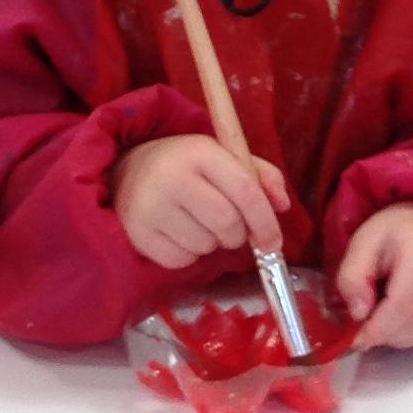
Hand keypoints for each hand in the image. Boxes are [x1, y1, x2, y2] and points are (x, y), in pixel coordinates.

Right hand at [113, 136, 288, 270]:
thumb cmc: (187, 166)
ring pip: (205, 246)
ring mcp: (149, 205)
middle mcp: (171, 176)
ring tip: (198, 223)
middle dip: (238, 234)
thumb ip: (261, 176)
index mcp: (200, 152)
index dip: (265, 221)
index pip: (245, 191)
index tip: (274, 242)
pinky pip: (180, 260)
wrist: (129, 170)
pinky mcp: (137, 232)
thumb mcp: (225, 158)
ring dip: (211, 243)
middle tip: (231, 228)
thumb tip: (283, 206)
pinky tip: (179, 234)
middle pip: (227, 224)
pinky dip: (189, 254)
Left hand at [336, 204, 412, 350]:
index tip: (356, 340)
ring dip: (398, 337)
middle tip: (366, 327)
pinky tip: (400, 318)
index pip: (403, 304)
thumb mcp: (360, 246)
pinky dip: (412, 335)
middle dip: (386, 335)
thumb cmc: (389, 234)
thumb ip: (351, 279)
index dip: (378, 328)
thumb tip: (359, 315)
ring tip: (382, 319)